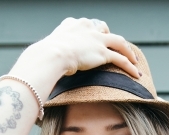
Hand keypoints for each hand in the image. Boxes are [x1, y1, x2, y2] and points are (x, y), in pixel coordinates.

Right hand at [8, 18, 138, 101]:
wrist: (49, 56)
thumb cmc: (41, 59)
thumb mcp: (43, 55)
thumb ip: (45, 61)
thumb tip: (32, 76)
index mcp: (71, 25)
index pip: (87, 24)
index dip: (93, 32)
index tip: (96, 38)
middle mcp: (85, 28)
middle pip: (104, 29)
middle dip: (111, 38)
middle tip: (117, 48)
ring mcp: (95, 39)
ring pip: (118, 42)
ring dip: (128, 51)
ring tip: (135, 60)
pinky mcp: (102, 52)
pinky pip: (120, 58)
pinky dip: (129, 65)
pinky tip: (136, 73)